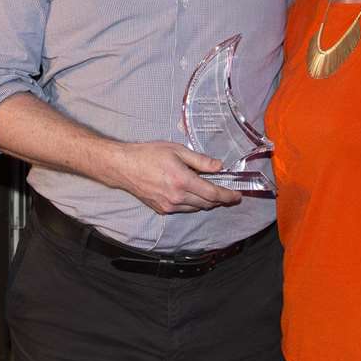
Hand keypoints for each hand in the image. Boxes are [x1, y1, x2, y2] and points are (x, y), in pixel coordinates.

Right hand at [112, 141, 242, 214]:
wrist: (124, 167)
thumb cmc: (148, 154)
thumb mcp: (176, 150)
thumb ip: (200, 160)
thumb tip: (218, 166)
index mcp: (183, 181)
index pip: (213, 193)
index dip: (227, 196)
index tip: (237, 196)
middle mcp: (177, 197)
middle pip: (207, 203)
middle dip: (219, 199)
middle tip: (227, 193)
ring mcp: (169, 206)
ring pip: (196, 208)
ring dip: (206, 202)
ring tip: (208, 191)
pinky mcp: (162, 210)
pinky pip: (183, 209)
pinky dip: (191, 203)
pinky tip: (190, 193)